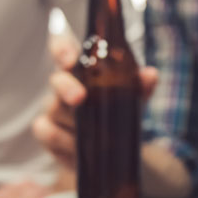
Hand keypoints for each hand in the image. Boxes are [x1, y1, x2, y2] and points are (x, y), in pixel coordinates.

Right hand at [32, 56, 158, 172]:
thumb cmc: (117, 112)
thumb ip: (140, 86)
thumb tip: (150, 75)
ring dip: (73, 121)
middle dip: (66, 87)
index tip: (69, 58)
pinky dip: (64, 141)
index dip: (61, 48)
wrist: (112, 150)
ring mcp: (53, 109)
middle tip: (80, 97)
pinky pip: (48, 132)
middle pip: (56, 79)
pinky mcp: (48, 131)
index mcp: (80, 68)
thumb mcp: (132, 99)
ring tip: (96, 134)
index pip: (63, 48)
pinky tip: (77, 148)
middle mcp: (63, 85)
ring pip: (54, 109)